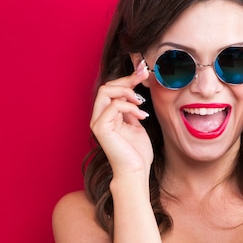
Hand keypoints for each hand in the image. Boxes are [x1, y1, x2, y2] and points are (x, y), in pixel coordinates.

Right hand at [90, 60, 152, 176]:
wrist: (135, 172)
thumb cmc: (137, 152)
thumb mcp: (136, 124)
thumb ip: (132, 109)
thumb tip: (135, 92)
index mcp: (107, 115)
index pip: (113, 89)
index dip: (128, 78)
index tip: (144, 71)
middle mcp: (99, 116)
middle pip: (107, 86)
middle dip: (127, 79)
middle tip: (145, 76)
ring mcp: (98, 122)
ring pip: (106, 91)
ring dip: (127, 91)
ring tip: (141, 102)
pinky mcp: (100, 128)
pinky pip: (113, 105)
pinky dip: (129, 106)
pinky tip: (141, 116)